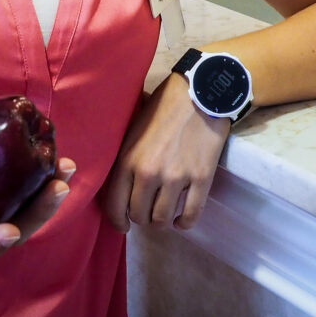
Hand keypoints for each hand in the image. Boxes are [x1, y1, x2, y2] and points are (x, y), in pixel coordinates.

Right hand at [0, 120, 75, 268]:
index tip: (9, 231)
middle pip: (10, 233)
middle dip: (37, 215)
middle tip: (57, 189)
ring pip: (26, 214)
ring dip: (49, 196)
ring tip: (65, 170)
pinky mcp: (4, 189)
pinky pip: (29, 191)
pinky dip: (46, 178)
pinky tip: (61, 161)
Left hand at [102, 74, 229, 233]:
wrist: (200, 92)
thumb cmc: (164, 105)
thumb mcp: (133, 127)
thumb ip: (126, 156)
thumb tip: (119, 178)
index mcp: (128, 160)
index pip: (115, 206)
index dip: (118, 221)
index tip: (124, 224)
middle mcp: (149, 174)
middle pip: (140, 215)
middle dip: (142, 217)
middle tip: (148, 211)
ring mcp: (176, 178)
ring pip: (162, 219)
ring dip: (162, 221)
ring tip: (164, 215)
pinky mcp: (201, 179)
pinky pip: (191, 215)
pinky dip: (184, 223)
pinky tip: (181, 221)